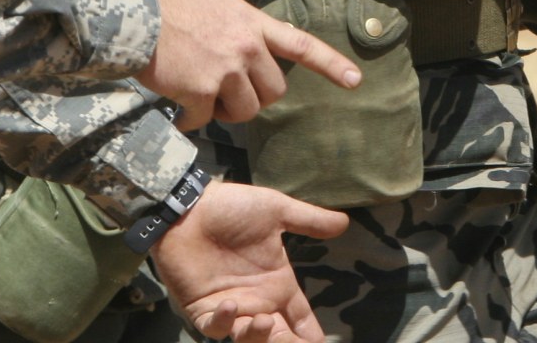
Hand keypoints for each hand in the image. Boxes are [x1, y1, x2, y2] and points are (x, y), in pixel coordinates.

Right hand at [139, 0, 359, 128]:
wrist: (129, 16)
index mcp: (252, 23)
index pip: (301, 45)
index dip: (331, 64)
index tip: (355, 81)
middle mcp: (245, 48)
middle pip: (274, 91)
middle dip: (254, 95)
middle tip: (226, 86)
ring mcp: (225, 71)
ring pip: (246, 110)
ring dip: (225, 110)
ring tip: (201, 91)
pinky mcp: (202, 92)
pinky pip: (208, 119)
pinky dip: (193, 117)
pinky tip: (177, 101)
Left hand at [155, 181, 347, 341]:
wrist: (190, 206)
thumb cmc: (233, 208)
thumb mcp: (276, 210)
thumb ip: (309, 220)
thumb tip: (345, 222)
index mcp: (277, 283)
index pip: (300, 318)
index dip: (311, 334)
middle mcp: (257, 301)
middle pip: (279, 336)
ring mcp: (231, 307)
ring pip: (249, 338)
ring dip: (258, 337)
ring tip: (262, 322)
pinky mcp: (203, 309)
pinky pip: (215, 328)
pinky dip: (223, 323)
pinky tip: (229, 305)